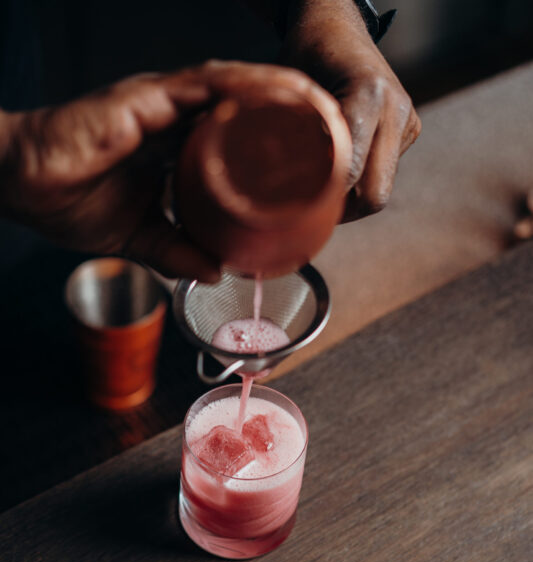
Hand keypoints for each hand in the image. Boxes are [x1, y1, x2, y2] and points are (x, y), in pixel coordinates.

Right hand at [0, 63, 314, 281]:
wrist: (19, 182)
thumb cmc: (69, 201)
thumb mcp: (140, 237)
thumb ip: (178, 250)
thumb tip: (218, 269)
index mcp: (176, 146)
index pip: (239, 136)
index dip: (279, 142)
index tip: (316, 159)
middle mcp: (175, 117)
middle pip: (247, 106)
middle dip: (294, 115)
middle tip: (335, 130)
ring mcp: (162, 103)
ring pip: (237, 87)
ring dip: (284, 94)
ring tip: (324, 108)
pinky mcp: (146, 98)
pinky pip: (206, 85)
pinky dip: (247, 88)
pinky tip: (281, 94)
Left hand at [281, 0, 420, 220]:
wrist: (337, 26)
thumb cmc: (304, 54)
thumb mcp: (293, 90)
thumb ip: (294, 136)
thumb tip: (281, 191)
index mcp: (368, 94)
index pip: (350, 172)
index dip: (325, 198)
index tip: (299, 209)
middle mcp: (395, 109)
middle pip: (376, 194)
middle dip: (344, 210)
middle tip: (311, 210)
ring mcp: (408, 121)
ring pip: (381, 189)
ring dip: (351, 197)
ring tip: (319, 188)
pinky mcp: (411, 130)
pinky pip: (385, 174)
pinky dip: (360, 180)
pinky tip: (338, 165)